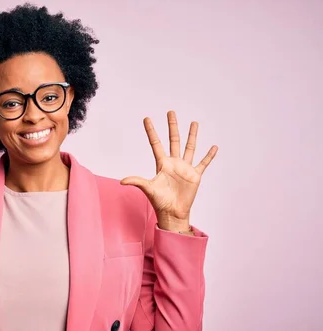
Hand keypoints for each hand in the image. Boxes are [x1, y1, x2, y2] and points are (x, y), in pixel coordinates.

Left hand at [120, 111, 217, 229]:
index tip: (146, 118)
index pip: (156, 143)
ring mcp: (185, 168)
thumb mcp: (148, 189)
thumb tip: (122, 181)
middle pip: (173, 140)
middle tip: (170, 112)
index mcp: (162, 164)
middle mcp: (174, 163)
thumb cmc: (159, 202)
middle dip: (172, 126)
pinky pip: (204, 163)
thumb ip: (137, 182)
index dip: (151, 131)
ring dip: (192, 135)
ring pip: (189, 147)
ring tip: (194, 122)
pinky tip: (214, 147)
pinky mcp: (195, 175)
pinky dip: (209, 155)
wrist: (173, 213)